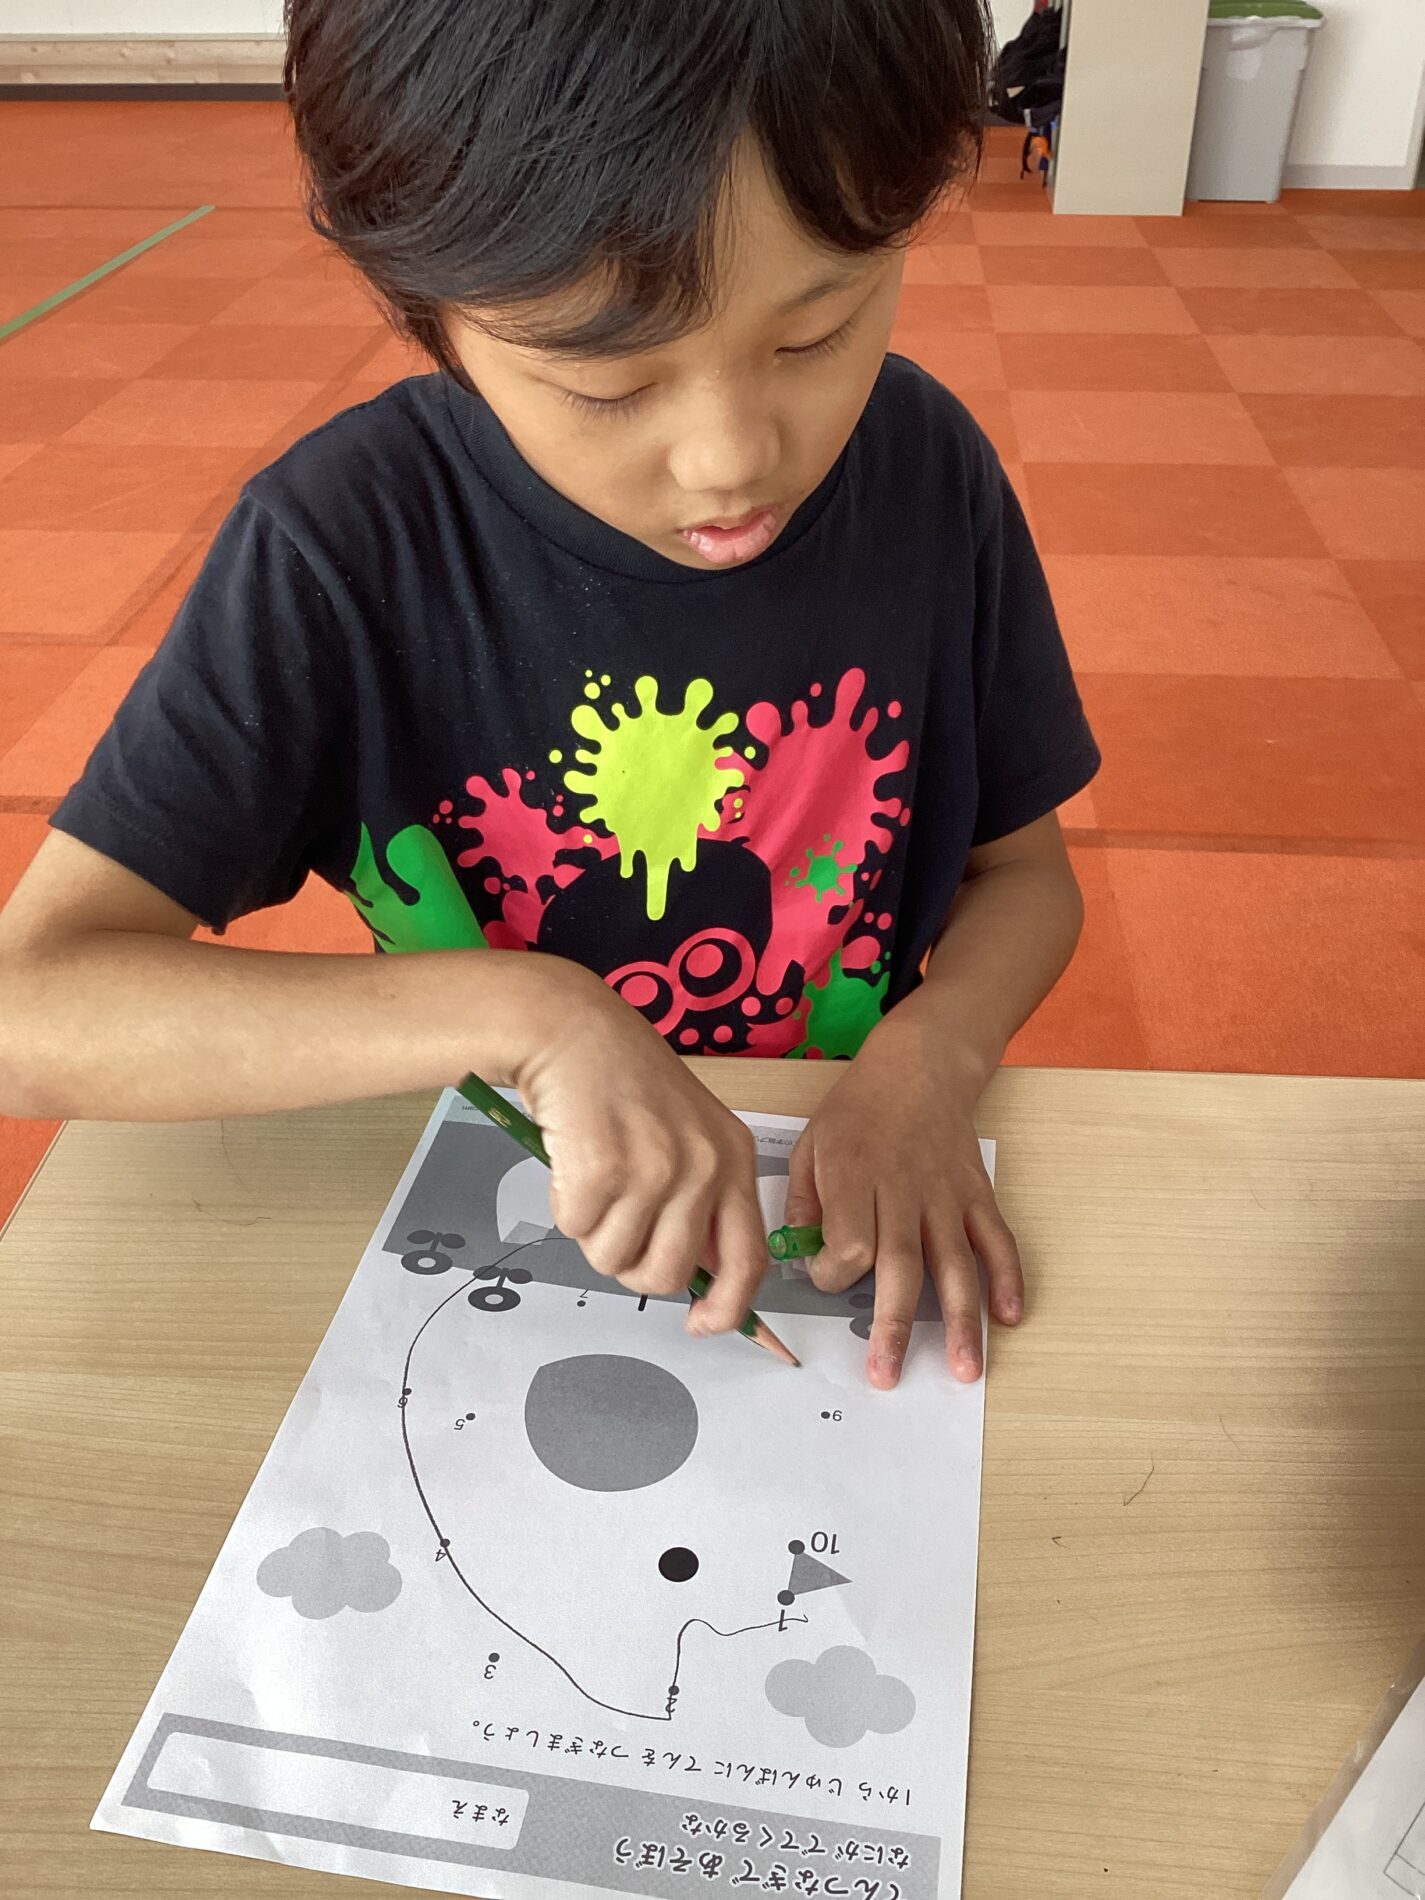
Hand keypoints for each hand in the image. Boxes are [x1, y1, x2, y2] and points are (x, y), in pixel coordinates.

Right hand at [510, 958, 766, 1334]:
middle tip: (613, 1224)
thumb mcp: (689, 1134)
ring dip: (593, 1235)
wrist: (572, 1029)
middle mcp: (704, 1166)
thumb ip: (702, 1200)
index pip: (749, 1260)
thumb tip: (697, 1277)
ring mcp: (656, 1168)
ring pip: (617, 1260)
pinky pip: (575, 1230)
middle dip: (633, 1266)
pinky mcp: (603, 1169)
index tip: (700, 1324)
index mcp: (733, 1159)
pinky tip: (571, 1160)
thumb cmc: (624, 1083)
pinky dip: (564, 1207)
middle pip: (671, 1275)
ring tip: (592, 1180)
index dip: (728, 1309)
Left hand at [782, 992, 1023, 1388]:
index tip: (824, 1275)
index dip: (833, 1273)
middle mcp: (904, 1189)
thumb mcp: (811, 1144)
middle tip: (886, 1375)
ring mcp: (947, 1195)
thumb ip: (803, 1203)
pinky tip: (1009, 1316)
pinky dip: (1007, 1277)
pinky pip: (996, 1240)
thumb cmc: (858, 1109)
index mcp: (855, 1175)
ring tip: (963, 1371)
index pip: (849, 1243)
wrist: (919, 1066)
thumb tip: (800, 1257)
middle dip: (892, 1326)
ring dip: (960, 1321)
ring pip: (955, 1264)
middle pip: (901, 1266)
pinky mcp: (977, 1195)